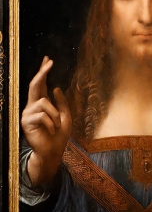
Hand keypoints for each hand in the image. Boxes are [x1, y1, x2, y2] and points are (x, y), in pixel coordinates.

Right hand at [21, 57, 71, 187]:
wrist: (52, 152)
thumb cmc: (59, 136)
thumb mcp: (65, 117)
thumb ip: (61, 103)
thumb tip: (56, 88)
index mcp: (42, 104)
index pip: (41, 85)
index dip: (43, 72)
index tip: (48, 59)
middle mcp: (32, 106)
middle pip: (34, 85)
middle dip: (42, 72)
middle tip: (50, 62)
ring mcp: (28, 114)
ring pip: (44, 102)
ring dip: (55, 115)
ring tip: (56, 126)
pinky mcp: (26, 122)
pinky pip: (43, 115)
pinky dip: (52, 123)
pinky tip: (51, 131)